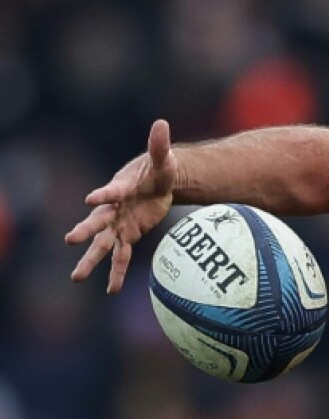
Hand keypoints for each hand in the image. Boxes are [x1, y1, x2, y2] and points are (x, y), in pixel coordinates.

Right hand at [65, 119, 178, 293]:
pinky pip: (121, 257)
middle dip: (85, 230)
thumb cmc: (158, 170)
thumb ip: (160, 145)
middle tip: (70, 239)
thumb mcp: (162, 159)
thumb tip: (161, 123)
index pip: (111, 192)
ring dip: (91, 261)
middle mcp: (113, 209)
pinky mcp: (128, 236)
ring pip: (103, 245)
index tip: (90, 199)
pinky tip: (111, 290)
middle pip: (97, 222)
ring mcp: (118, 224)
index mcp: (120, 188)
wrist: (157, 184)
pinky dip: (117, 273)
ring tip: (77, 278)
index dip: (103, 195)